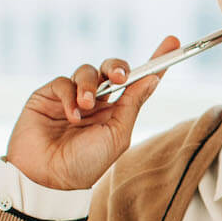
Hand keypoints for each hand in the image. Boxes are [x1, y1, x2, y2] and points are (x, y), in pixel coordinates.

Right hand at [4, 35, 181, 190]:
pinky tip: (72, 115)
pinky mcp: (48, 96)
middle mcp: (96, 102)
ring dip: (89, 85)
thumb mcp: (117, 135)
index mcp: (117, 112)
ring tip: (86, 106)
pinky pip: (63, 82)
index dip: (155, 62)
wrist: (48, 178)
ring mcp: (72, 97)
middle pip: (111, 69)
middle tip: (118, 77)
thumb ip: (132, 105)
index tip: (173, 42)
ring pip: (87, 72)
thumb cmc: (85, 163)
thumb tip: (151, 79)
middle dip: (117, 67)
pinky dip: (70, 95)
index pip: (138, 81)